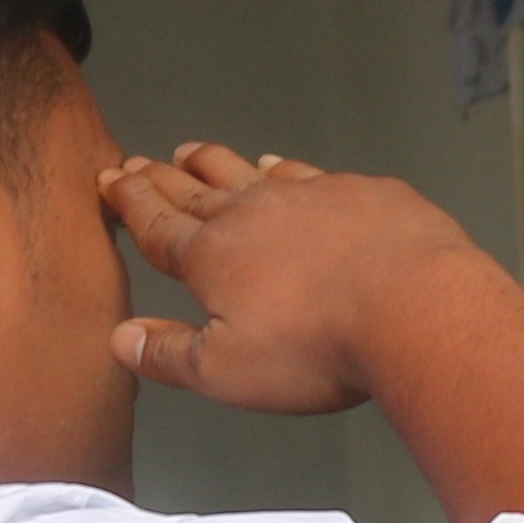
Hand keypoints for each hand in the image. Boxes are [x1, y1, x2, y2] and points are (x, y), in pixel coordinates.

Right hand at [100, 145, 499, 413]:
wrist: (414, 306)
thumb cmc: (313, 347)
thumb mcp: (227, 371)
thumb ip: (170, 354)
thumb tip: (121, 338)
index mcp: (212, 256)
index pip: (157, 224)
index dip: (130, 202)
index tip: (110, 178)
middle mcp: (252, 213)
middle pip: (195, 190)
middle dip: (162, 177)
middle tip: (137, 161)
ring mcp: (309, 195)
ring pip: (247, 172)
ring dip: (215, 163)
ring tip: (193, 151)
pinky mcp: (361, 192)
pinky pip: (308, 173)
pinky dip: (283, 168)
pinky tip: (278, 166)